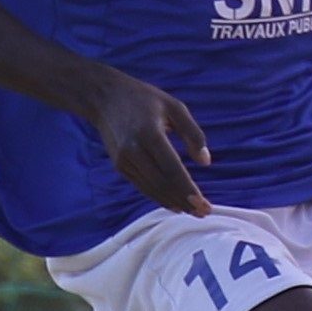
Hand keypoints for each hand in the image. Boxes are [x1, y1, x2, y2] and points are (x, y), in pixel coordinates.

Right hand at [85, 69, 211, 215]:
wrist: (105, 97)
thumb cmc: (145, 99)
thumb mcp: (175, 107)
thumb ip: (193, 134)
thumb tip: (206, 162)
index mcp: (149, 133)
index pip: (172, 168)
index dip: (188, 189)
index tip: (203, 204)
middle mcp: (133, 149)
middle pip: (162, 183)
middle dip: (184, 201)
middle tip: (204, 213)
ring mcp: (123, 159)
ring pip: (151, 188)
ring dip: (172, 202)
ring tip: (192, 211)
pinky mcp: (119, 165)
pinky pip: (141, 185)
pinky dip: (158, 196)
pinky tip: (173, 203)